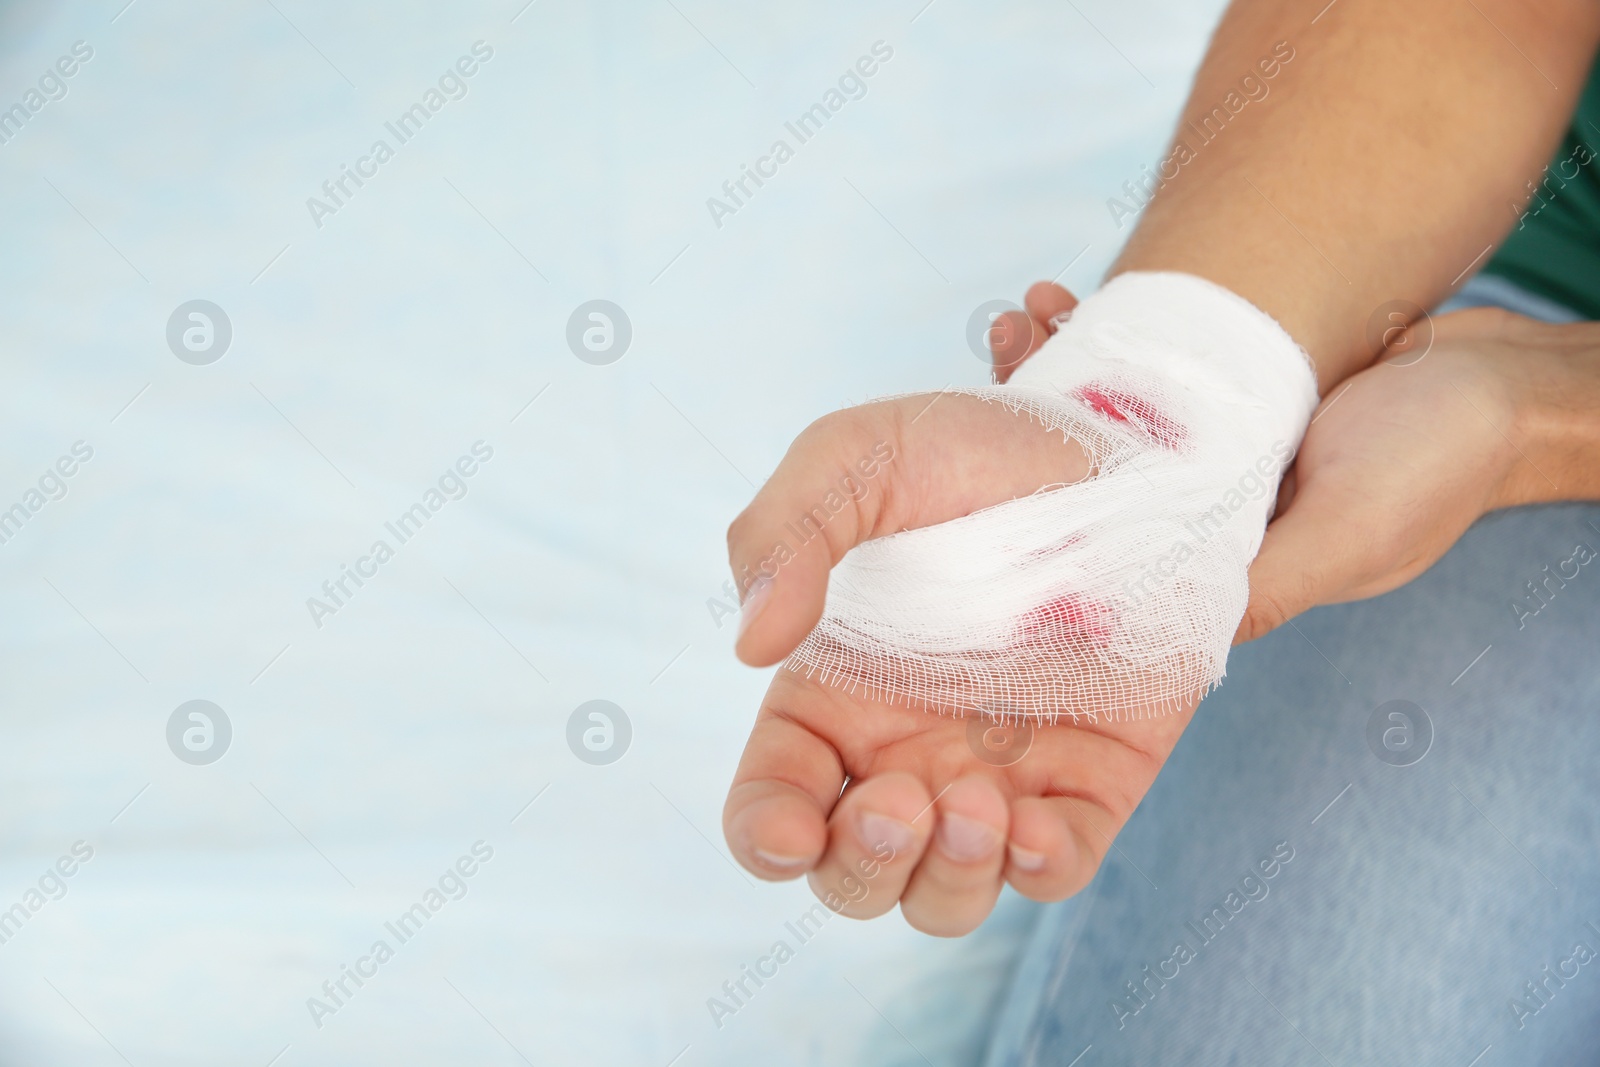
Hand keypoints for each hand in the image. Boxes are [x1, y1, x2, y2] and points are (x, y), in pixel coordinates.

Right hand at [722, 284, 1201, 935]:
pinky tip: (1037, 824)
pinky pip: (1054, 870)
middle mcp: (903, 753)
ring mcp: (995, 776)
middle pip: (852, 876)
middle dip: (860, 866)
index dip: (766, 838)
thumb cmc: (977, 451)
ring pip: (943, 896)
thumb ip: (786, 531)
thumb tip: (752, 646)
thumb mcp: (859, 457)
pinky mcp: (1088, 783)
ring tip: (975, 804)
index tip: (791, 831)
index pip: (771, 803)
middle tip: (899, 802)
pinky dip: (1038, 871)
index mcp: (832, 696)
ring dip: (945, 880)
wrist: (1124, 448)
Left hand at [993, 282, 1578, 641]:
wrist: (1514, 380)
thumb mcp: (1350, 531)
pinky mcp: (1240, 397)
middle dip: (1039, 411)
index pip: (1109, 542)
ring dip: (1066, 364)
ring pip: (1115, 414)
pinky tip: (1076, 300)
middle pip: (1097, 470)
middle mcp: (1209, 510)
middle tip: (1003, 344)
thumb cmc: (1446, 460)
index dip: (1044, 495)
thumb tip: (1154, 629)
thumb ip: (1258, 582)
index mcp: (1223, 562)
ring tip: (1027, 313)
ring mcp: (1221, 450)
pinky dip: (1117, 338)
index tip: (994, 437)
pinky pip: (1158, 370)